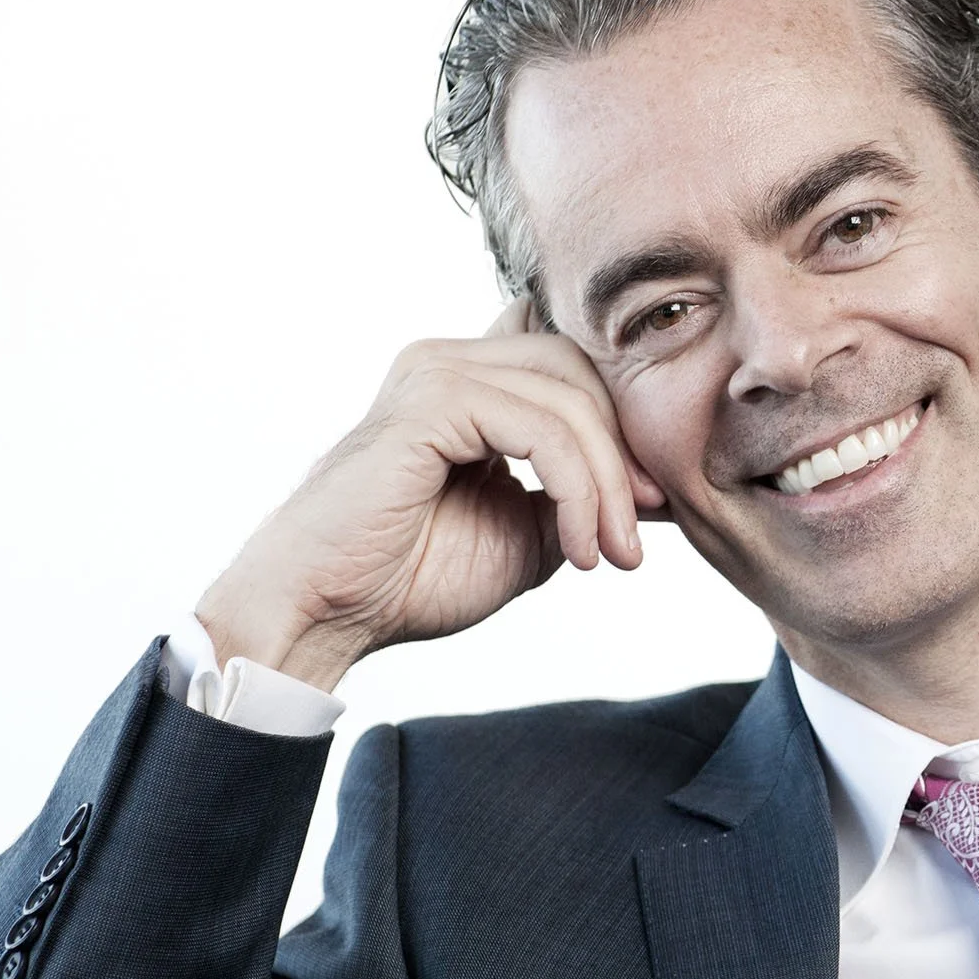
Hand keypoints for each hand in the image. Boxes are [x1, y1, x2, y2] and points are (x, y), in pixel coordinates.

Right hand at [194, 299, 667, 690]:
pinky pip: (540, 428)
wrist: (326, 615)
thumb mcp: (527, 534)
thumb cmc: (411, 579)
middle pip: (582, 374)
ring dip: (606, 483)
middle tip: (638, 535)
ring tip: (611, 552)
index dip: (624, 432)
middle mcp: (451, 362)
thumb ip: (580, 495)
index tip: (652, 509)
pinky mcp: (430, 402)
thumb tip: (651, 486)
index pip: (576, 370)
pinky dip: (576, 488)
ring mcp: (436, 373)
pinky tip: (579, 547)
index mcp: (472, 384)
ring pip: (569, 399)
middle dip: (625, 456)